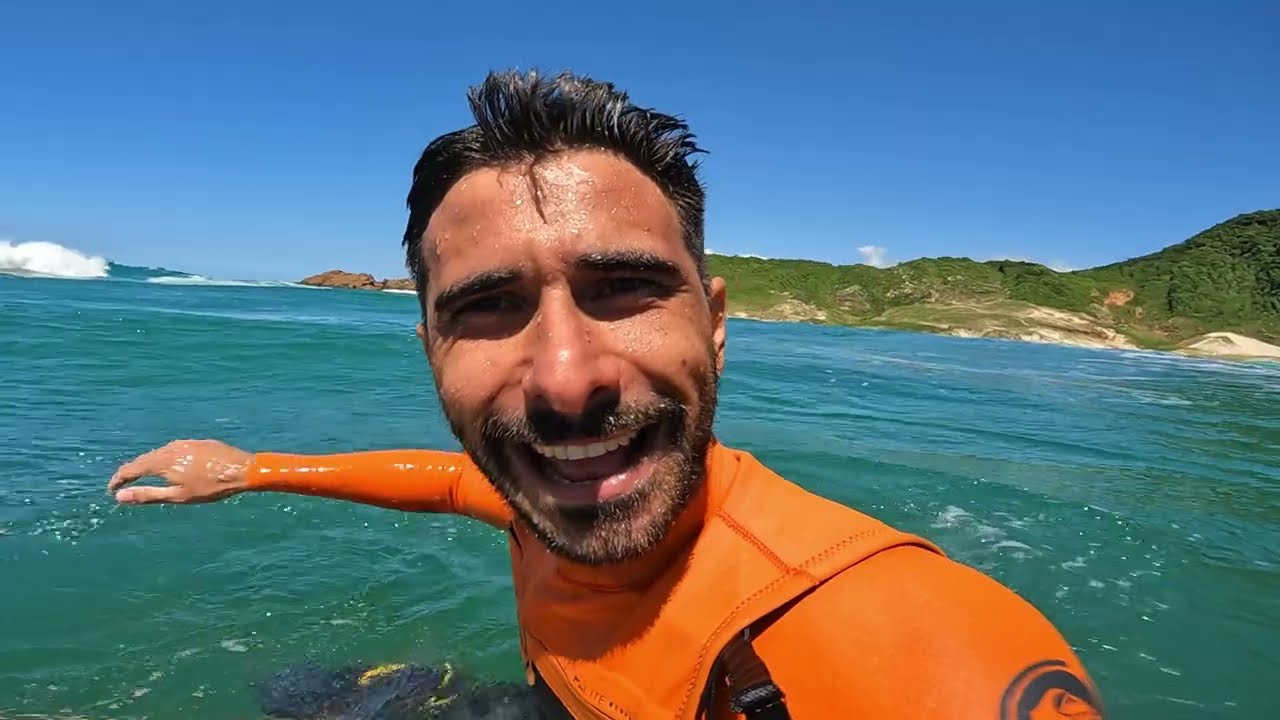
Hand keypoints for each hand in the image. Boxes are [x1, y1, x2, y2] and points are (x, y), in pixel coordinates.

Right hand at [108, 439, 253, 504]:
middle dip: (131, 471)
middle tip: (122, 483)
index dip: (119, 479)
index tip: (111, 489)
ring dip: (148, 464)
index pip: (132, 468)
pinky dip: (165, 459)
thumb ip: (147, 495)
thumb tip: (120, 496)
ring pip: (159, 453)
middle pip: (144, 459)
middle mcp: (170, 448)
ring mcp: (185, 443)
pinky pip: (174, 450)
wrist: (242, 469)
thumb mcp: (177, 496)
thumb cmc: (210, 487)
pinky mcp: (198, 443)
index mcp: (162, 461)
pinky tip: (170, 467)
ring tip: (143, 476)